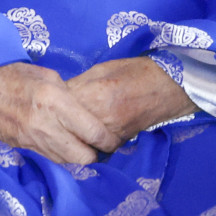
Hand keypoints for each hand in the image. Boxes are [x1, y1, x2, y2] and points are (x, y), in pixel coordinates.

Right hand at [0, 62, 121, 165]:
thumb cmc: (12, 75)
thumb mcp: (45, 75)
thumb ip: (68, 94)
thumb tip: (84, 111)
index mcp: (55, 100)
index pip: (95, 133)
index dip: (108, 140)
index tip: (111, 139)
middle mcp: (46, 124)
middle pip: (85, 157)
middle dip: (95, 155)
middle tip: (95, 146)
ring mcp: (33, 139)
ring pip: (68, 163)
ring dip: (77, 158)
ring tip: (79, 147)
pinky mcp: (22, 147)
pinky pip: (50, 160)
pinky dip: (60, 157)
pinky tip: (60, 147)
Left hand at [66, 57, 196, 142]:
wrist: (168, 86)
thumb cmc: (133, 72)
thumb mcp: (100, 70)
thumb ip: (78, 85)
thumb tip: (58, 95)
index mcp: (94, 96)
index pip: (61, 106)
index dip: (53, 104)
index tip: (47, 102)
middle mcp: (101, 118)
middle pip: (68, 126)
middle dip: (59, 122)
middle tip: (53, 117)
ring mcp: (112, 133)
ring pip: (81, 139)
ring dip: (72, 134)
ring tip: (66, 125)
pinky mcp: (122, 142)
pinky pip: (97, 144)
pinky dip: (89, 140)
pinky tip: (84, 133)